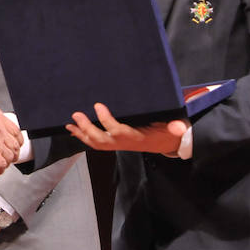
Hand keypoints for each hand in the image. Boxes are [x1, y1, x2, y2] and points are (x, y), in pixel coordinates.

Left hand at [66, 103, 187, 152]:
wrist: (165, 142)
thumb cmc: (166, 131)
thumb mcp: (173, 127)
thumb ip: (176, 127)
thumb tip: (180, 127)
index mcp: (136, 137)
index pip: (118, 131)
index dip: (106, 121)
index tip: (98, 105)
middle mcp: (123, 143)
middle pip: (101, 140)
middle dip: (87, 128)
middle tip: (76, 114)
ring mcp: (117, 144)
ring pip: (96, 143)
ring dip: (81, 134)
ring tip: (69, 124)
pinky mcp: (113, 142)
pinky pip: (96, 142)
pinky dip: (84, 137)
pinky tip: (74, 130)